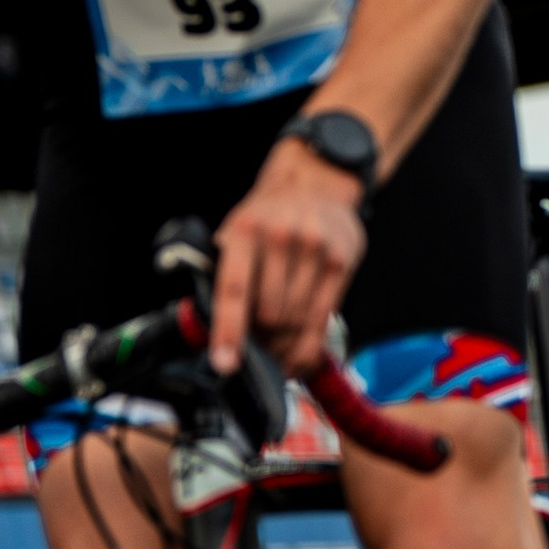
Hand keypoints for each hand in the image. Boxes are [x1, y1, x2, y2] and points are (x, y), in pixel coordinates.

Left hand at [208, 139, 367, 378]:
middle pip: (269, 314)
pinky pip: (321, 320)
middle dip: (260, 340)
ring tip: (275, 354)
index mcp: (246, 230)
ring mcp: (315, 248)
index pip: (233, 289)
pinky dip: (307, 347)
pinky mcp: (340, 261)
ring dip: (283, 347)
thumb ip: (221, 273)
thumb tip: (207, 332)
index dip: (228, 331)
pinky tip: (297, 359)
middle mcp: (281, 236)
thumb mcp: (236, 232)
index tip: (225, 364)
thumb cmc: (267, 219)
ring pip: (295, 321)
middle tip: (256, 348)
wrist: (315, 184)